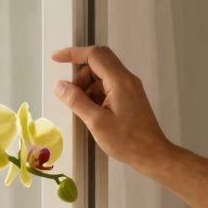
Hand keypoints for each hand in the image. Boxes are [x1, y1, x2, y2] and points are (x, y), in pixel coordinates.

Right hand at [51, 46, 174, 172]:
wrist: (152, 153)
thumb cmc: (126, 140)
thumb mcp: (96, 122)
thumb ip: (76, 101)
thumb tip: (59, 85)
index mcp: (119, 80)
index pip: (94, 55)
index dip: (73, 53)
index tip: (56, 58)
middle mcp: (126, 78)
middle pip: (99, 61)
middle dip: (80, 74)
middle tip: (72, 94)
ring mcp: (129, 87)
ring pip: (103, 75)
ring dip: (88, 86)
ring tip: (84, 109)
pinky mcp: (129, 96)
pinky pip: (108, 86)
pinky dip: (96, 94)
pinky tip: (93, 112)